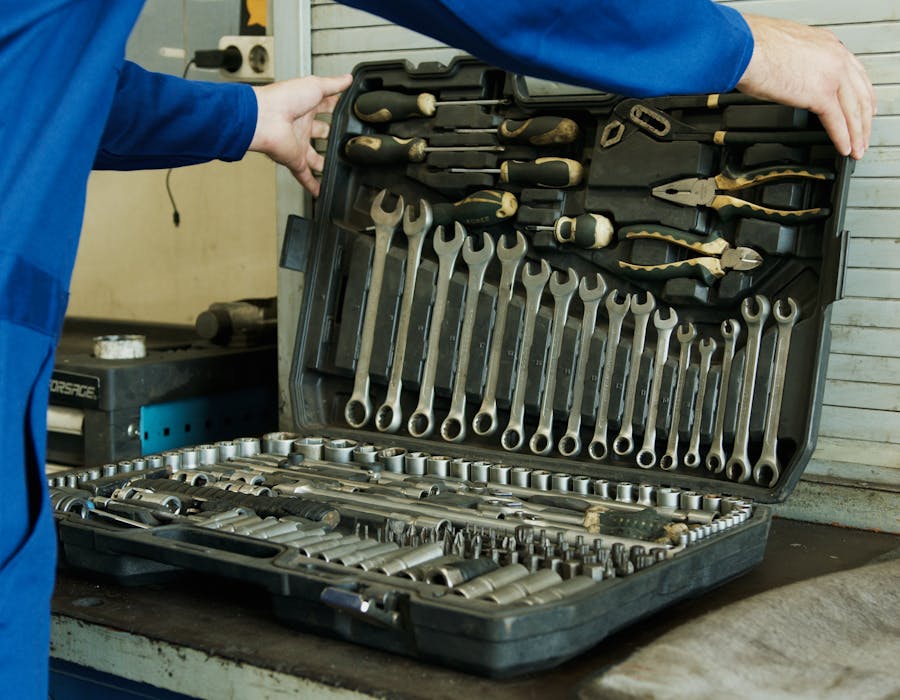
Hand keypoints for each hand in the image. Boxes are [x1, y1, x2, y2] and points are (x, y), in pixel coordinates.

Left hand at [250, 74, 352, 195]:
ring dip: (324, 163)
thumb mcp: (315, 85)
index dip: (337, 109)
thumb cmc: (283, 99)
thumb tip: (348, 78)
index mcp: (305, 106)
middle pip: (321, 133)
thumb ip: (333, 84)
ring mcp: (298, 143)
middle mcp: (301, 126)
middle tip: (346, 142)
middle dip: (332, 136)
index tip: (349, 112)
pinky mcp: (294, 160)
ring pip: (314, 157)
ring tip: (339, 167)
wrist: (263, 118)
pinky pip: (304, 175)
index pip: (325, 108)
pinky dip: (313, 185)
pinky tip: (321, 191)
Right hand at [736, 14, 875, 159]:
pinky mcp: (820, 94)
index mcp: (828, 44)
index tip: (864, 107)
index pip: (855, 73)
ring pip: (853, 110)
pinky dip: (843, 138)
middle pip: (860, 94)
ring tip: (857, 149)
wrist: (746, 49)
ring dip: (857, 134)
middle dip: (864, 119)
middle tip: (864, 134)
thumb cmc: (754, 46)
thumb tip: (791, 76)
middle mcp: (835, 57)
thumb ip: (798, 62)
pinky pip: (837, 121)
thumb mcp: (787, 47)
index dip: (862, 94)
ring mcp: (831, 75)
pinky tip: (844, 148)